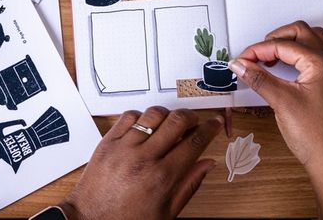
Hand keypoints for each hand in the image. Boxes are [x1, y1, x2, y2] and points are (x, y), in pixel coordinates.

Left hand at [59, 107, 223, 219]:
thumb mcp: (166, 211)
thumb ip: (189, 184)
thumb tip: (207, 163)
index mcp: (162, 178)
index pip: (194, 142)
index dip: (209, 129)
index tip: (214, 123)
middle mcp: (143, 158)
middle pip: (177, 121)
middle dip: (192, 117)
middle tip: (195, 121)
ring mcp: (124, 147)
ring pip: (153, 113)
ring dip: (167, 115)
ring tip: (171, 124)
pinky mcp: (107, 141)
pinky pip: (129, 116)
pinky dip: (141, 116)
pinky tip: (145, 126)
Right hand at [228, 21, 322, 170]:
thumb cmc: (317, 135)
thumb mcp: (281, 102)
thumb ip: (259, 78)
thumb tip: (240, 64)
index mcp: (321, 63)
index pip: (283, 45)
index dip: (258, 50)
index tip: (241, 60)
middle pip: (300, 32)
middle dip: (274, 39)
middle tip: (255, 54)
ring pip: (311, 40)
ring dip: (289, 43)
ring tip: (269, 58)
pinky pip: (316, 55)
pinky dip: (299, 54)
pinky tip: (286, 68)